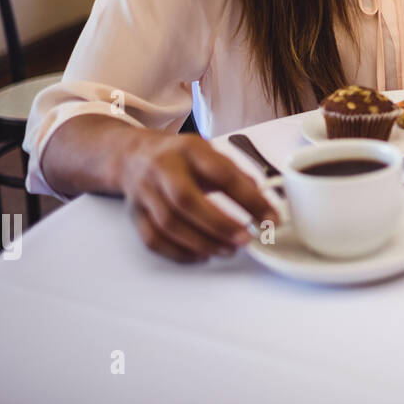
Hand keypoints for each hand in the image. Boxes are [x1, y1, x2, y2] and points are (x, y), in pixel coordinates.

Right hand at [119, 132, 278, 262]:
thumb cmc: (180, 157)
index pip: (222, 174)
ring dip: (202, 242)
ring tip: (228, 249)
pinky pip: (153, 238)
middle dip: (220, 225)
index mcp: (190, 149)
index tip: (269, 218)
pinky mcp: (135, 214)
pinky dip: (178, 252)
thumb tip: (264, 204)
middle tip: (245, 239)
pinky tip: (200, 254)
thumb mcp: (210, 153)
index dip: (248, 198)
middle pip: (186, 200)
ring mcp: (145, 192)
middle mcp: (163, 168)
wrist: (133, 155)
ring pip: (169, 224)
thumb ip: (236, 176)